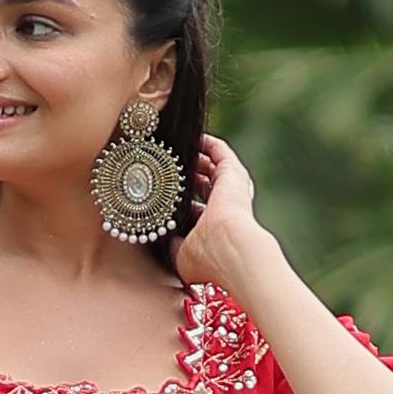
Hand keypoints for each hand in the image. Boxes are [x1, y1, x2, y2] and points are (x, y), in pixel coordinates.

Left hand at [172, 133, 271, 293]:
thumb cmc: (207, 257)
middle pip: (202, 185)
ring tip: (173, 147)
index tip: (159, 192)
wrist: (231, 249)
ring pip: (210, 166)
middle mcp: (223, 207)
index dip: (179, 200)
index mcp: (211, 227)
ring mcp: (230, 189)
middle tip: (163, 165)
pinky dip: (206, 142)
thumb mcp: (181, 255)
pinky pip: (219, 150)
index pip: (195, 208)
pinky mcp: (233, 172)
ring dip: (194, 157)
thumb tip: (159, 239)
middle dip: (185, 176)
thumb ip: (171, 245)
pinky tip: (190, 136)